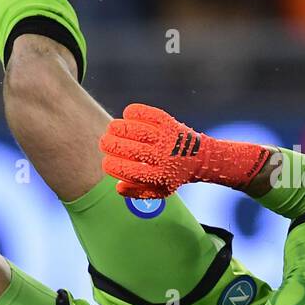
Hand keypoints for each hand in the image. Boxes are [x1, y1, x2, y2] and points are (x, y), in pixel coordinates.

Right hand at [99, 103, 270, 198]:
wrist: (200, 159)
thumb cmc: (173, 174)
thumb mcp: (159, 191)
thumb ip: (137, 192)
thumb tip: (117, 185)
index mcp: (158, 175)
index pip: (128, 171)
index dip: (111, 165)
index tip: (106, 162)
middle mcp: (162, 157)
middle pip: (129, 150)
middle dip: (110, 145)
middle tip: (105, 142)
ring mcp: (167, 139)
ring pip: (137, 131)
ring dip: (119, 127)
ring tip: (112, 128)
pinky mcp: (170, 124)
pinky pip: (150, 114)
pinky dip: (136, 111)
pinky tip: (127, 113)